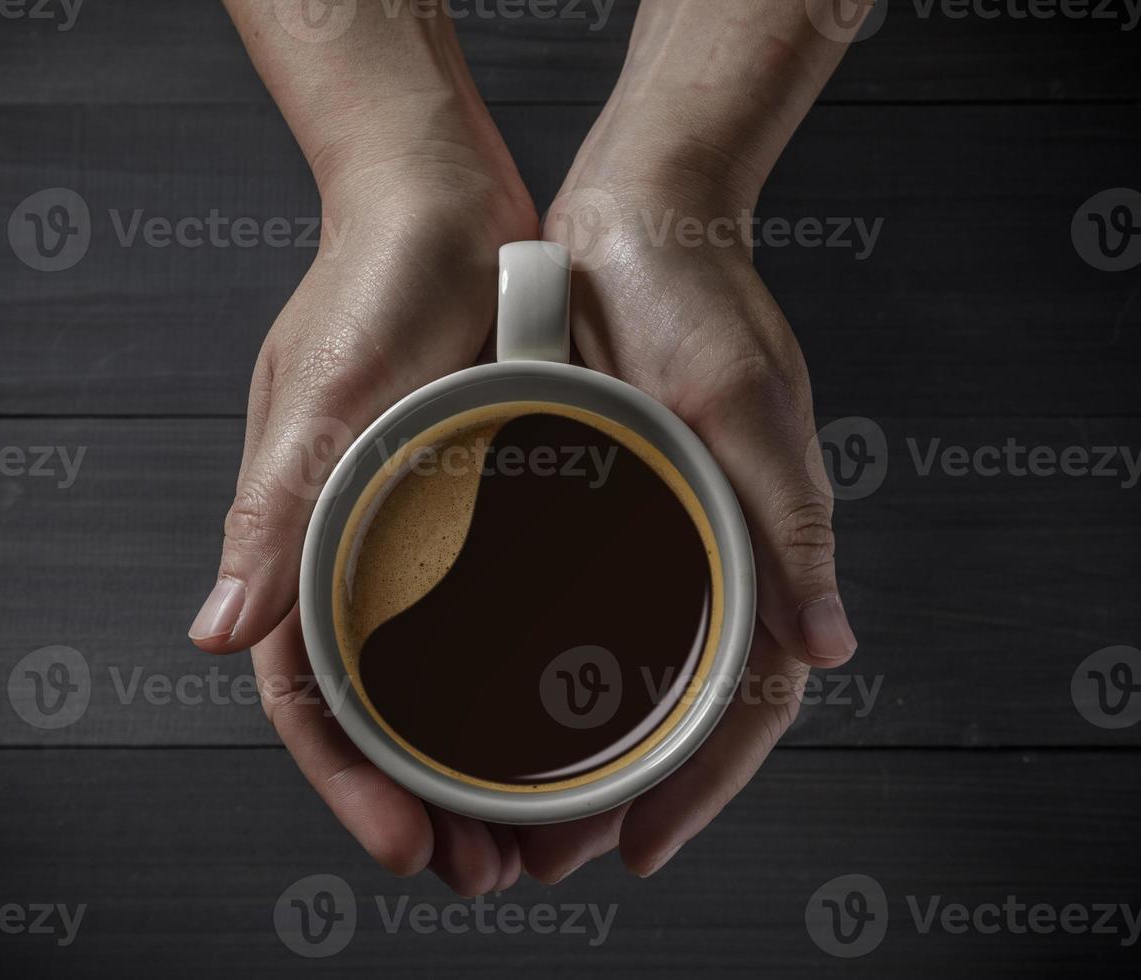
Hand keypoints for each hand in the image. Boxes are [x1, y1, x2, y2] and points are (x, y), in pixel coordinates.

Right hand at [189, 138, 537, 892]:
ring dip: (480, 756)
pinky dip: (520, 675)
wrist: (441, 204)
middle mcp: (360, 549)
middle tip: (487, 870)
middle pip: (383, 705)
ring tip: (534, 827)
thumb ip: (275, 511)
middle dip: (423, 797)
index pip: (311, 693)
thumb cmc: (373, 285)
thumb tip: (217, 633)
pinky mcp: (483, 503)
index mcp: (304, 538)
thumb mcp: (326, 397)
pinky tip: (568, 717)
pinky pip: (495, 611)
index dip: (350, 780)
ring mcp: (422, 531)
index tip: (407, 845)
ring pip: (443, 675)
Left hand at [517, 104, 857, 880]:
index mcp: (757, 540)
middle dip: (627, 790)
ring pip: (623, 671)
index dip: (701, 783)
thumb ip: (790, 518)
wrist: (634, 214)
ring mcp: (646, 530)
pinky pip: (578, 609)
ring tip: (515, 809)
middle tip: (556, 852)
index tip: (644, 846)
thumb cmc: (698, 294)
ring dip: (577, 747)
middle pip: (676, 703)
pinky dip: (546, 670)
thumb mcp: (742, 401)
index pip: (745, 698)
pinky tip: (497, 705)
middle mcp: (702, 550)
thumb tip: (831, 643)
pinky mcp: (591, 501)